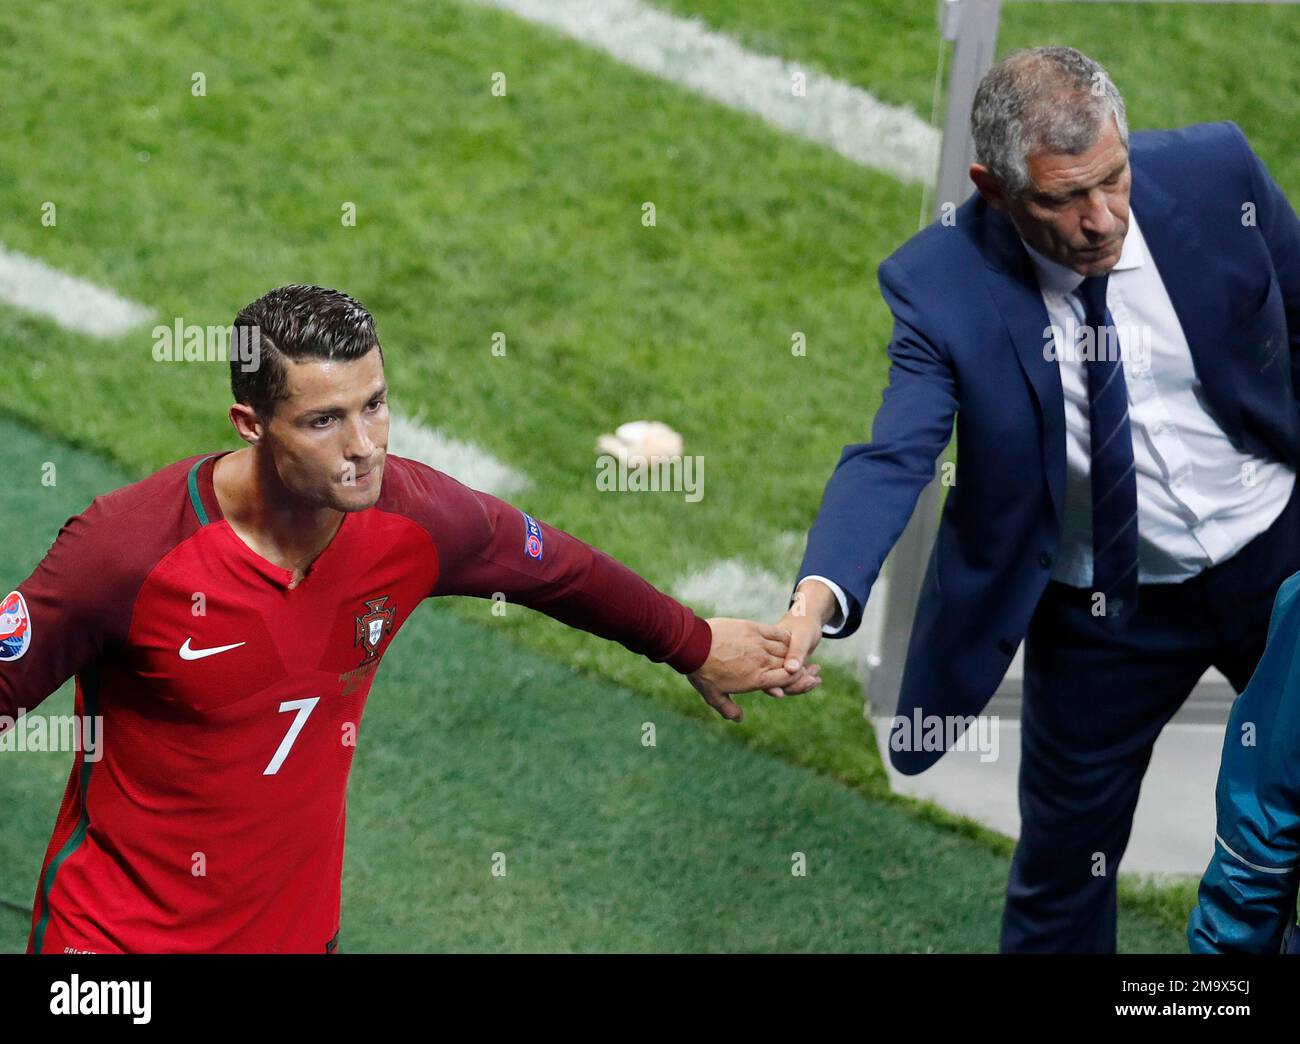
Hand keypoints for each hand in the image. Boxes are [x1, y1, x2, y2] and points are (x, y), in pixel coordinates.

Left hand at [687, 617, 821, 721]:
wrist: (693, 645)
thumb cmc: (702, 672)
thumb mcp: (714, 696)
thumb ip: (728, 709)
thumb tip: (739, 719)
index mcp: (756, 680)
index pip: (785, 680)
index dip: (797, 680)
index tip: (802, 679)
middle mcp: (762, 662)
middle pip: (789, 665)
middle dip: (800, 667)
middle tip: (810, 667)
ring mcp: (758, 644)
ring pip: (784, 648)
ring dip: (793, 651)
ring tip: (798, 653)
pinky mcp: (753, 628)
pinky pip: (776, 633)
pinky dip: (785, 636)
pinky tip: (788, 637)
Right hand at [763, 578, 835, 697]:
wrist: (806, 618)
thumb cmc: (803, 624)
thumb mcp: (801, 636)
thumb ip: (795, 652)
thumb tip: (790, 670)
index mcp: (766, 652)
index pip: (768, 675)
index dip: (781, 684)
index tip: (802, 680)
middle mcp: (768, 660)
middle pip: (777, 682)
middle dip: (797, 685)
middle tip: (814, 679)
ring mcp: (778, 664)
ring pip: (786, 683)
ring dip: (802, 684)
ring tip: (817, 678)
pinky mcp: (786, 667)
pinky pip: (793, 680)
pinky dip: (805, 681)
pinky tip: (817, 678)